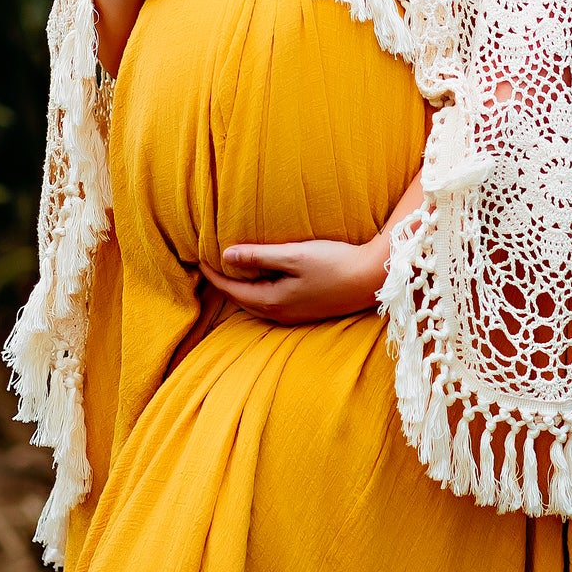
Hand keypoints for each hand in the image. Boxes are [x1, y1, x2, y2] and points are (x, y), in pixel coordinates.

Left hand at [200, 233, 390, 325]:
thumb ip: (259, 256)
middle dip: (223, 283)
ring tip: (231, 270)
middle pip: (240, 300)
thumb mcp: (293, 255)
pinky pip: (271, 303)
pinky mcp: (306, 310)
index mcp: (272, 301)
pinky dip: (258, 290)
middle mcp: (280, 314)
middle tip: (209, 265)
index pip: (231, 290)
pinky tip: (262, 278)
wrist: (371, 280)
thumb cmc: (335, 263)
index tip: (199, 258)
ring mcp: (294, 315)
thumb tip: (225, 255)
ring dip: (241, 288)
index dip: (213, 274)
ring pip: (256, 303)